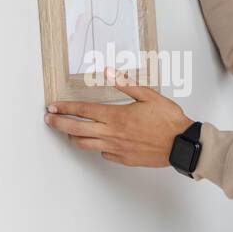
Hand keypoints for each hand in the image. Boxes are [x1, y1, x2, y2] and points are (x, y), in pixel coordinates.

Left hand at [43, 68, 194, 167]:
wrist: (182, 144)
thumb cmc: (169, 120)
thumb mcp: (149, 95)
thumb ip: (126, 84)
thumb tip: (109, 72)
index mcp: (116, 116)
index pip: (82, 111)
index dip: (65, 108)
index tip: (53, 106)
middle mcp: (112, 133)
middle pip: (76, 129)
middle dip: (58, 123)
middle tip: (49, 119)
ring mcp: (117, 148)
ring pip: (85, 144)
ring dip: (72, 138)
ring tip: (68, 133)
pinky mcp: (124, 159)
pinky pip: (103, 154)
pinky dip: (97, 147)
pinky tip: (99, 143)